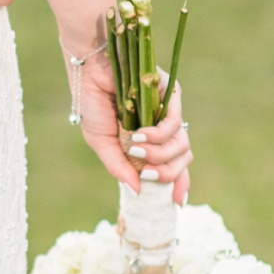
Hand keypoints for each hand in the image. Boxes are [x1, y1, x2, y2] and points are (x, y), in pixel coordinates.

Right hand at [68, 55, 190, 198]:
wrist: (90, 72)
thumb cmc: (92, 104)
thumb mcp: (101, 143)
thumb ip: (119, 167)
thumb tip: (138, 192)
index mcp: (149, 140)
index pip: (173, 164)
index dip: (178, 183)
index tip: (177, 201)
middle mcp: (162, 127)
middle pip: (183, 159)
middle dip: (166, 173)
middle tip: (147, 175)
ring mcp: (168, 112)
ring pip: (182, 146)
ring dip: (158, 154)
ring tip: (135, 149)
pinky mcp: (171, 95)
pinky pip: (175, 125)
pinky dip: (158, 135)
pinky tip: (139, 134)